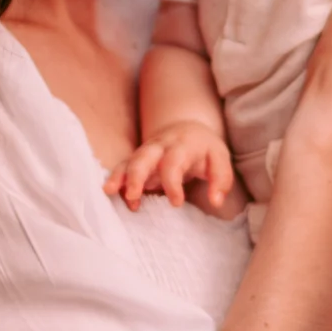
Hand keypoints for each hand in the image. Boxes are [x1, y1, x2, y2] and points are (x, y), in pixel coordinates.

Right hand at [103, 120, 233, 211]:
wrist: (187, 127)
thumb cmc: (204, 148)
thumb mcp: (220, 158)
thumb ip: (221, 179)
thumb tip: (216, 201)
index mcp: (182, 145)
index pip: (173, 162)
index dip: (172, 183)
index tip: (176, 203)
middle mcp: (160, 146)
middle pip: (144, 157)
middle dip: (136, 176)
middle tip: (133, 196)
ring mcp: (146, 151)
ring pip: (129, 161)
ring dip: (119, 176)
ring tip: (110, 191)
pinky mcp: (137, 158)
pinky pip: (123, 167)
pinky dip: (116, 179)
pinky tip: (114, 194)